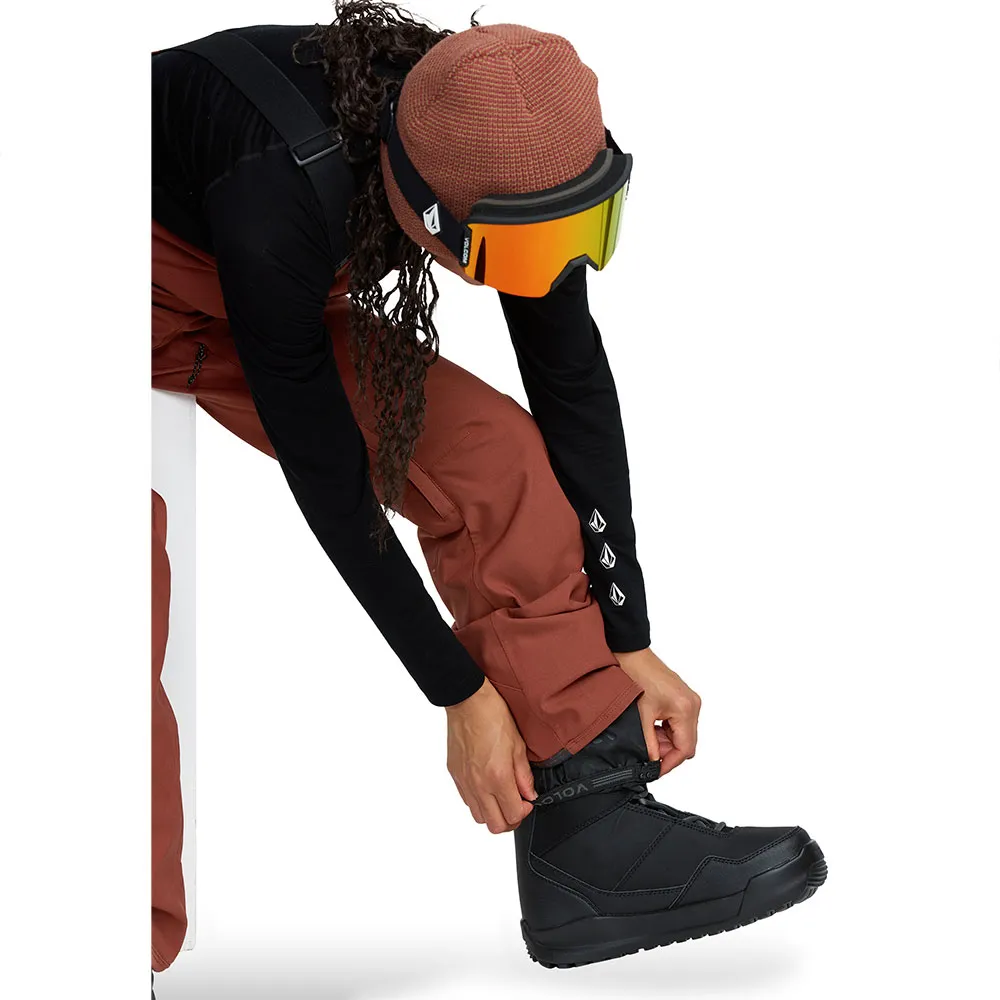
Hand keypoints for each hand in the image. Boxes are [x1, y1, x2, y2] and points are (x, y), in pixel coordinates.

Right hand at [445, 677, 536, 832]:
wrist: (467, 701)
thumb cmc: (493, 716)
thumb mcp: (518, 745)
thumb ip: (524, 776)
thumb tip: (529, 794)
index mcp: (497, 777)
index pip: (512, 815)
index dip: (524, 812)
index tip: (527, 801)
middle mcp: (478, 785)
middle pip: (494, 825)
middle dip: (510, 819)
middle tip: (516, 804)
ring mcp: (464, 782)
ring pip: (478, 817)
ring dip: (493, 813)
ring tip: (501, 796)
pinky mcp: (455, 775)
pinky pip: (466, 801)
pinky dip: (478, 802)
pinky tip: (487, 786)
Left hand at [613, 647, 701, 776]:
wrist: (632, 654)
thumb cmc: (636, 675)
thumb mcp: (641, 715)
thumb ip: (648, 742)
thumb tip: (652, 762)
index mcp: (685, 709)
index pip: (685, 748)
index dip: (670, 763)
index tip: (656, 771)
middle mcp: (693, 705)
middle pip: (687, 743)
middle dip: (668, 752)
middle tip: (648, 756)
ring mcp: (690, 701)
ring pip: (683, 734)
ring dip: (667, 741)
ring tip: (647, 739)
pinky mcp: (684, 698)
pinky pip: (680, 723)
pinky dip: (667, 730)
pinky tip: (652, 729)